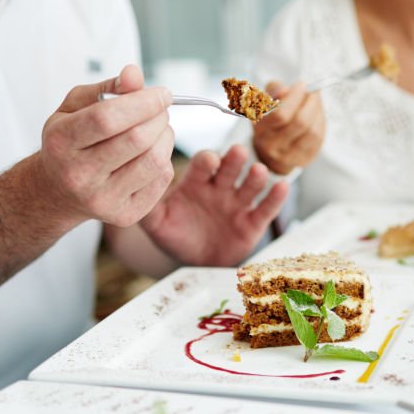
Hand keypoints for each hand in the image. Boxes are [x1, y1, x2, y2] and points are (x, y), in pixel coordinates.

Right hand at [34, 65, 174, 228]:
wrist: (58, 191)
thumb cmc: (69, 142)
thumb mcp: (75, 107)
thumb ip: (106, 88)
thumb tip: (134, 74)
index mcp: (60, 142)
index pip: (107, 119)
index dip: (142, 102)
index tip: (162, 93)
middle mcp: (78, 174)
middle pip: (136, 140)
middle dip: (158, 117)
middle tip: (160, 109)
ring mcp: (101, 199)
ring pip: (154, 161)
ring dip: (166, 137)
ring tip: (158, 129)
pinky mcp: (123, 214)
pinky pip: (161, 180)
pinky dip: (165, 160)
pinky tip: (151, 153)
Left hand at [141, 145, 288, 265]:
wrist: (193, 260)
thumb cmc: (174, 234)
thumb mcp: (156, 222)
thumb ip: (147, 207)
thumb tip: (132, 190)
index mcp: (196, 183)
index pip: (203, 165)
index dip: (207, 161)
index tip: (209, 162)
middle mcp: (220, 187)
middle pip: (230, 168)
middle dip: (234, 160)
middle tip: (236, 153)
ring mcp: (238, 203)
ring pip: (250, 185)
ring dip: (256, 176)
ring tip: (259, 172)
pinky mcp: (253, 222)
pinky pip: (266, 208)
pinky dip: (276, 197)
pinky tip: (282, 187)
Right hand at [252, 81, 323, 174]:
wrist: (271, 151)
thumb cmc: (269, 121)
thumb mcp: (264, 102)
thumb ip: (273, 90)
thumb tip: (284, 89)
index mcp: (260, 130)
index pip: (280, 115)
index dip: (294, 97)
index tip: (301, 84)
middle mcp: (272, 146)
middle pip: (300, 123)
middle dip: (310, 102)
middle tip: (313, 91)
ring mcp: (289, 156)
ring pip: (312, 131)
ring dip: (317, 112)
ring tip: (315, 100)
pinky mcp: (304, 160)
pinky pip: (319, 139)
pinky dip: (320, 122)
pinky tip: (317, 114)